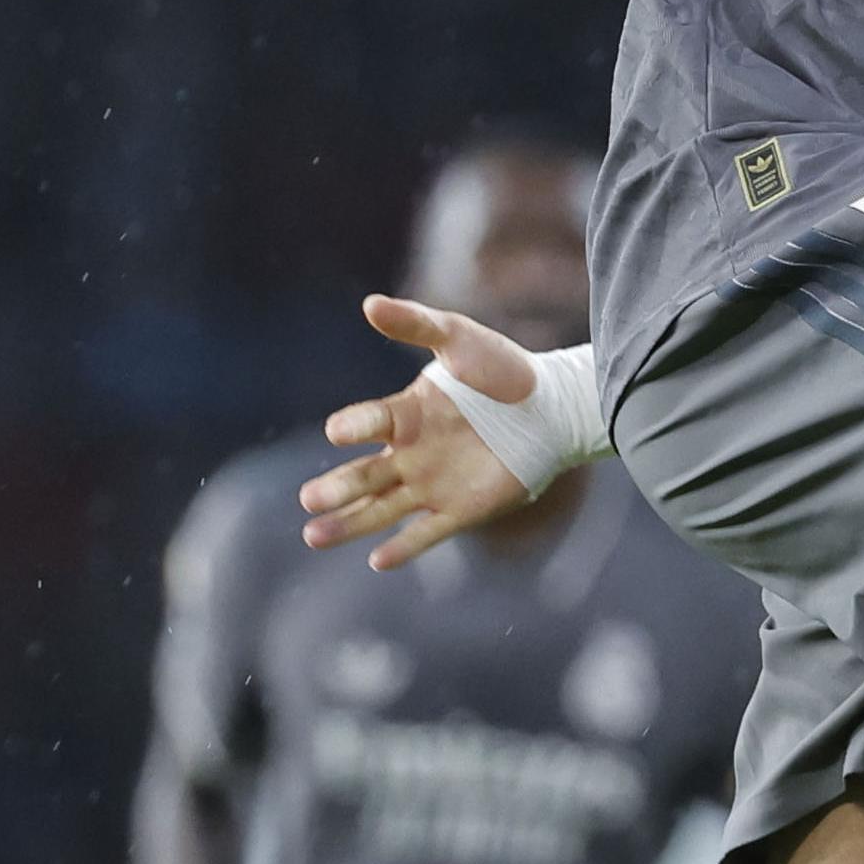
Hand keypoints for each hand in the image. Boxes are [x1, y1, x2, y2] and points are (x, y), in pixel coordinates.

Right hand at [300, 296, 561, 566]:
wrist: (554, 407)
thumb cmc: (504, 370)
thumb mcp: (460, 339)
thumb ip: (417, 323)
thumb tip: (369, 304)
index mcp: (404, 414)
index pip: (369, 422)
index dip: (354, 426)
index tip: (337, 432)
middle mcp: (410, 453)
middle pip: (364, 476)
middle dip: (336, 488)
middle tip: (308, 499)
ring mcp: (432, 484)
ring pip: (380, 509)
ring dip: (348, 523)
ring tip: (312, 536)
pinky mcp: (460, 510)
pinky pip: (425, 533)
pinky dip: (403, 547)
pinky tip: (377, 560)